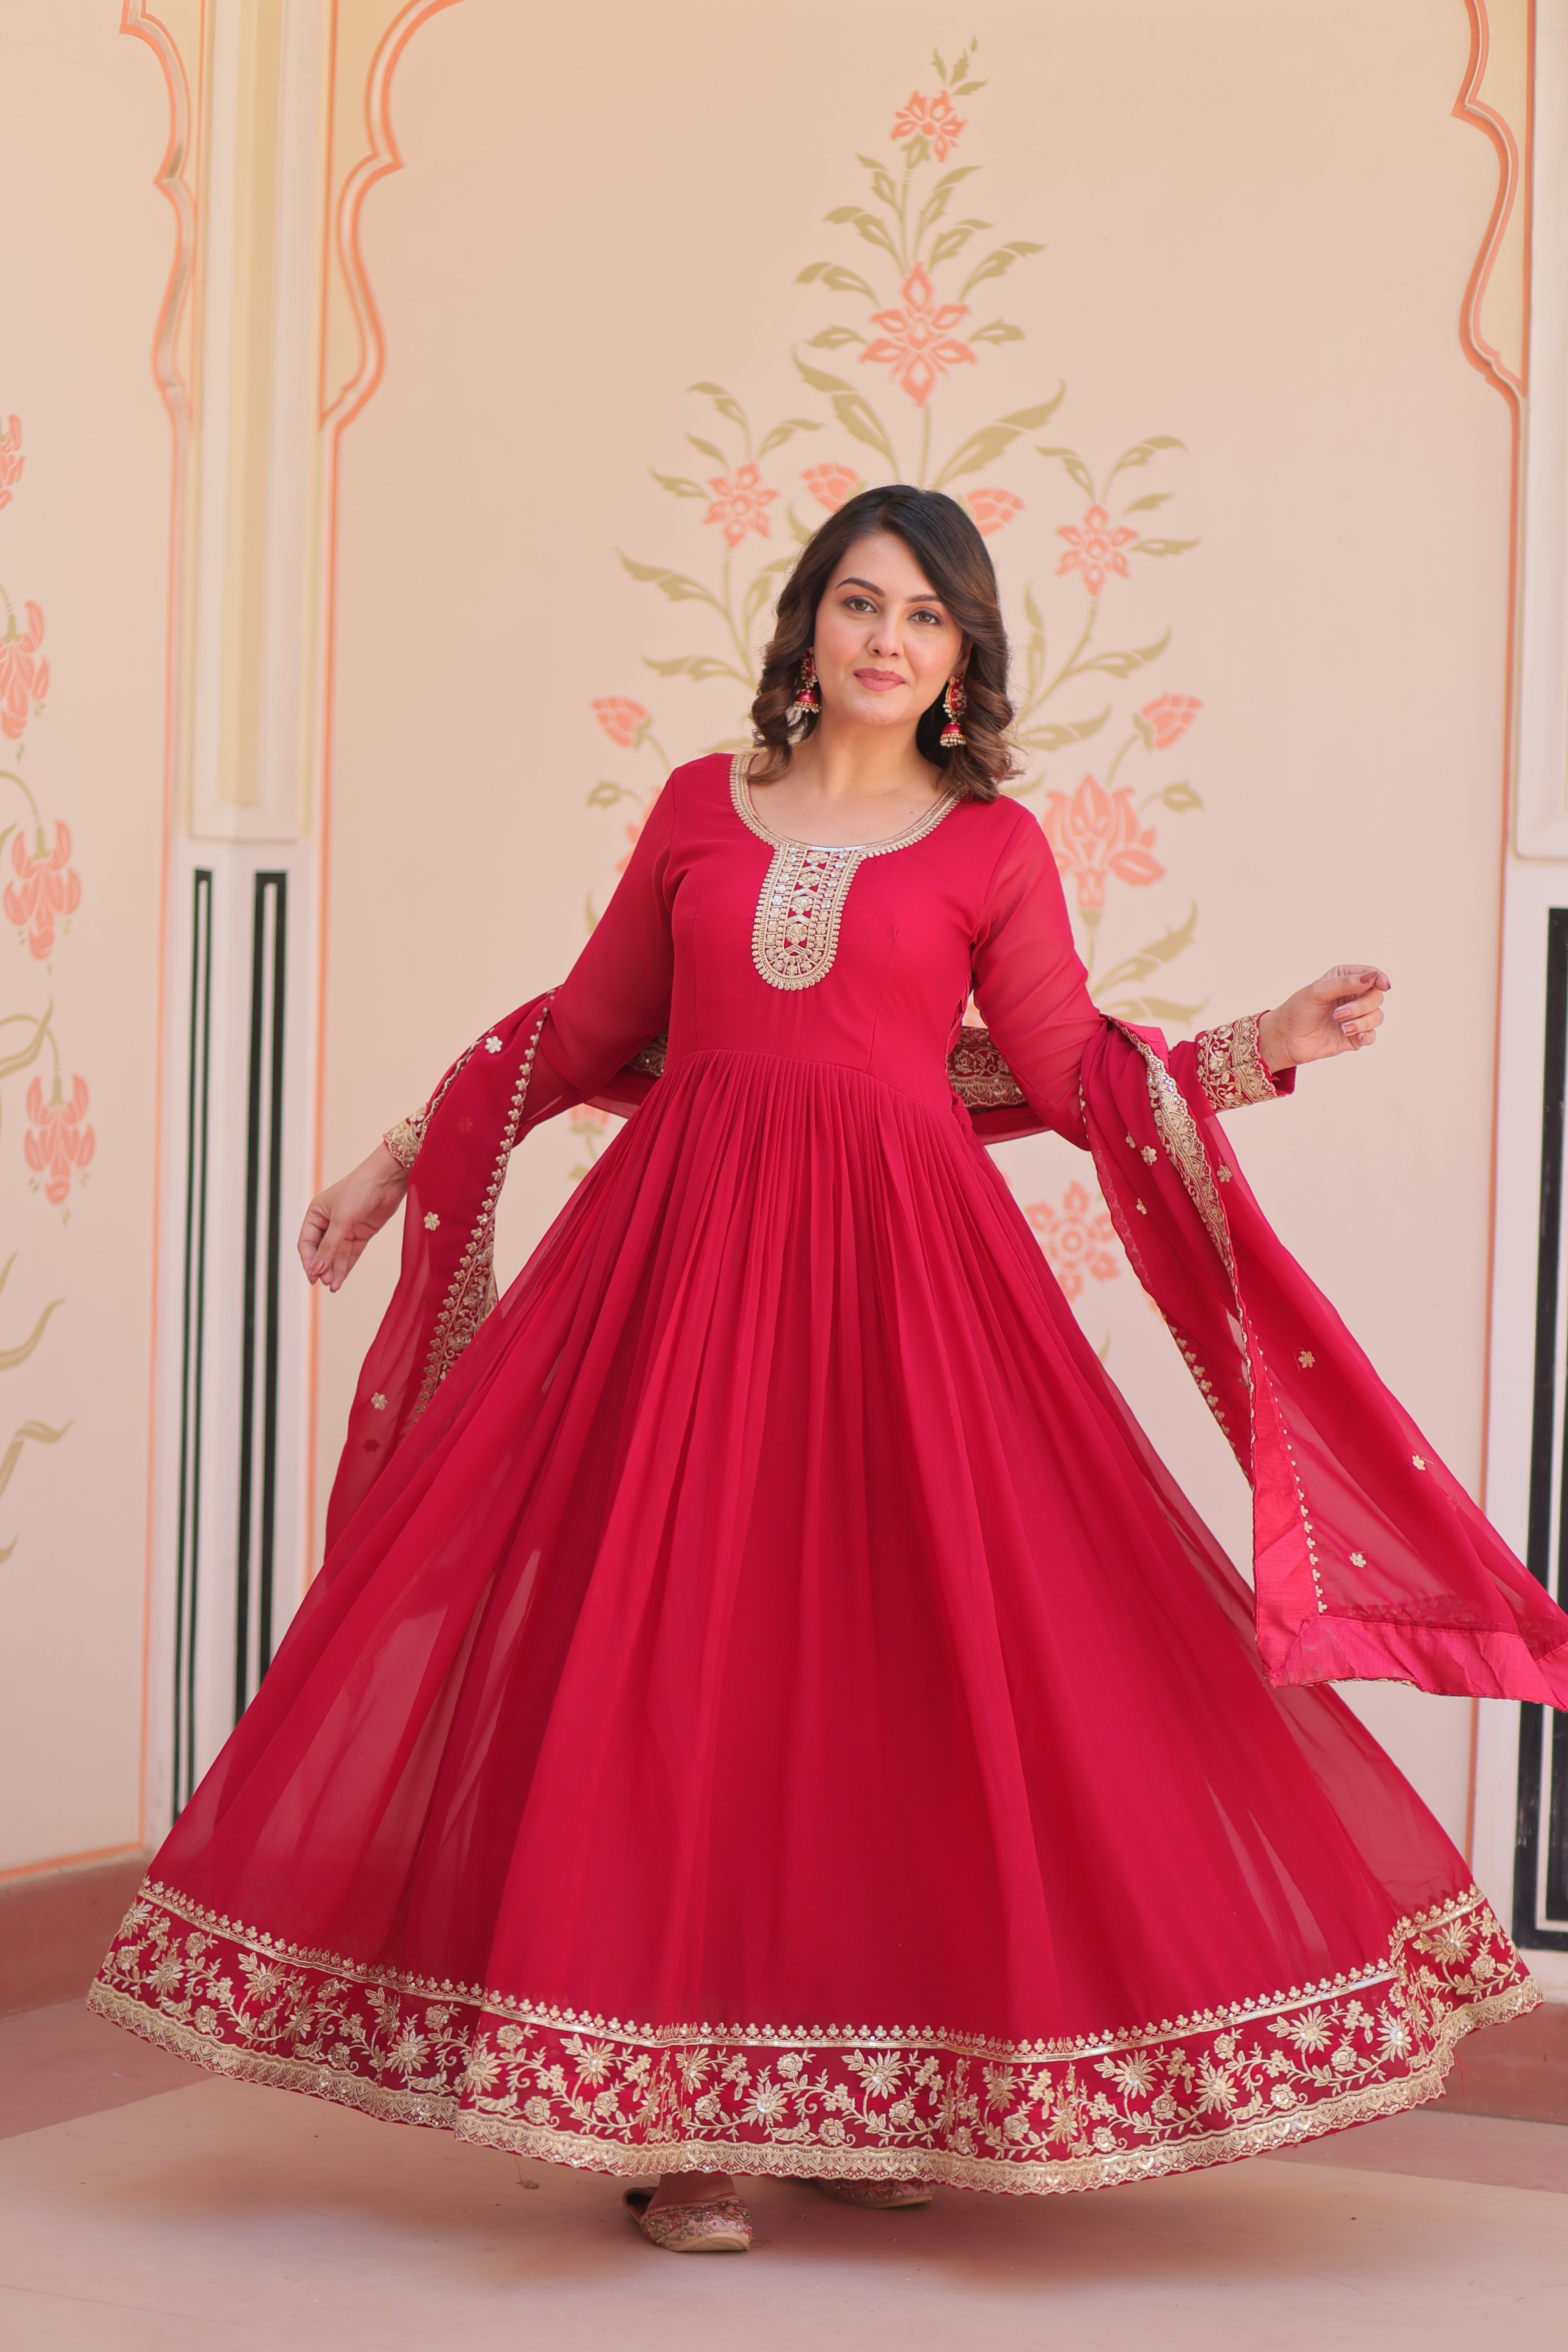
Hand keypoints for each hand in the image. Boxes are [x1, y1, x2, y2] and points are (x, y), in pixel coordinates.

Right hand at [298, 1144, 407, 1291]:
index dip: (308, 1261)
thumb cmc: (359, 1190)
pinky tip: (341, 1279)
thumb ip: (329, 1246)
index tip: (313, 1277)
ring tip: (334, 1286)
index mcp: (316, 1214)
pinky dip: (346, 1266)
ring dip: (334, 1270)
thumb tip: (316, 1269)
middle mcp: (328, 1222)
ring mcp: (345, 1228)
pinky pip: (350, 1253)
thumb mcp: (341, 1220)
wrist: (387, 1179)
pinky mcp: (361, 1233)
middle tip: (326, 1282)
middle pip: (321, 1251)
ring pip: (336, 1255)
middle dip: (323, 1267)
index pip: (306, 1243)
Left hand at [1256, 965, 1390, 1073]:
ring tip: (1341, 1027)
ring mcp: (1354, 1017)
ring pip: (1376, 1016)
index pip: (1371, 975)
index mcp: (1344, 979)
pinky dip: (1366, 1035)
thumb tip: (1373, 976)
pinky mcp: (1354, 1036)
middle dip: (1361, 1006)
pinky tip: (1353, 1036)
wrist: (1285, 1038)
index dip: (1380, 979)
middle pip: (1376, 997)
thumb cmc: (1297, 1010)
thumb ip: (1345, 983)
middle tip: (1337, 1014)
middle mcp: (1352, 997)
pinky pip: (1371, 1035)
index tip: (1383, 985)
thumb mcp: (1318, 991)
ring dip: (1361, 1022)